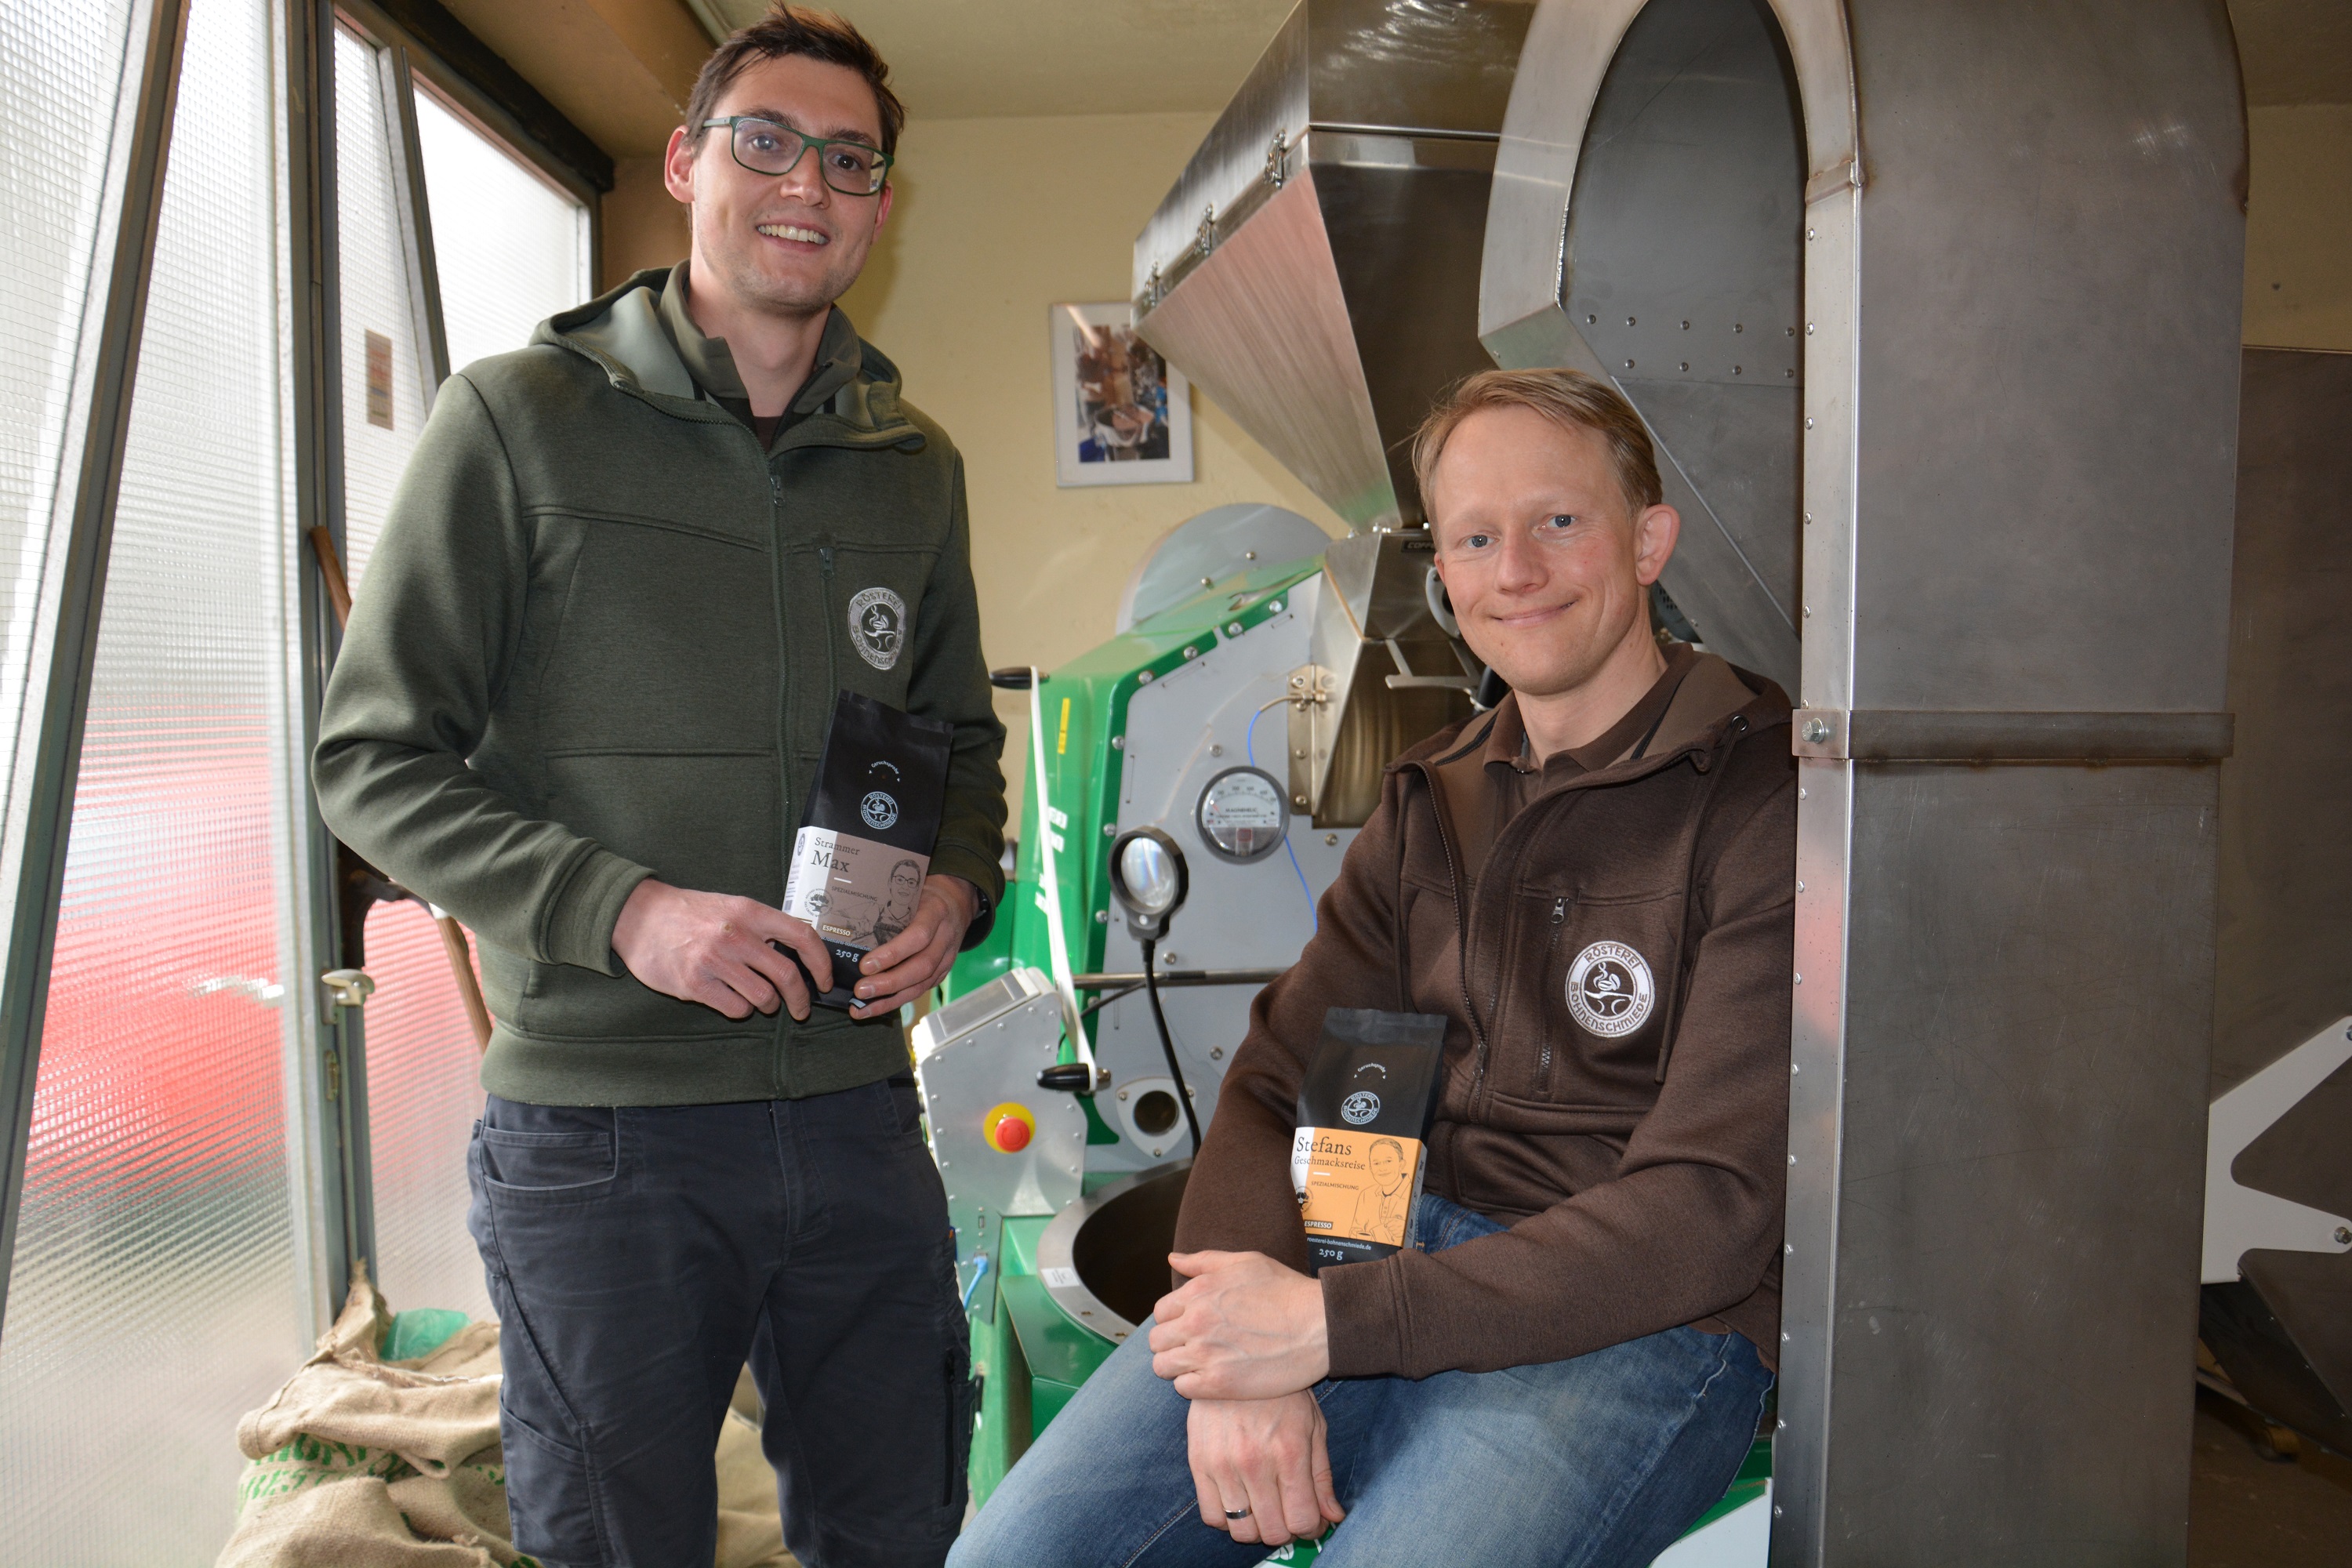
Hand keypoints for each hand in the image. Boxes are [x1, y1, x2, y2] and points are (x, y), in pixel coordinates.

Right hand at [611, 879, 830, 1020]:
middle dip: (800, 999)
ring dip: (767, 1005)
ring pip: (764, 997)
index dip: (821, 963)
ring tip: (759, 1000)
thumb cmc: (689, 913)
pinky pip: (736, 1008)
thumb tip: (797, 955)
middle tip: (800, 1009)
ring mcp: (715, 960)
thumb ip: (761, 927)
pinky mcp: (695, 983)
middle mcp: (736, 935)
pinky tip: (731, 999)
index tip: (825, 981)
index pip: (802, 936)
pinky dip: (740, 1009)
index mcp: (750, 912)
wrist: (639, 916)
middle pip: (787, 975)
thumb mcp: (731, 906)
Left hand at [847, 874, 975, 1019]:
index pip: (918, 936)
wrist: (956, 903)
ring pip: (921, 984)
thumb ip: (891, 905)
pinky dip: (895, 1002)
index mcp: (936, 913)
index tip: (866, 964)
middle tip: (860, 990)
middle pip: (921, 966)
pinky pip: (919, 991)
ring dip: (889, 999)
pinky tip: (874, 1008)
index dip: (893, 953)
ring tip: (861, 1007)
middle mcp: (945, 938)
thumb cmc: (925, 896)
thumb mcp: (913, 892)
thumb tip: (849, 920)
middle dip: (889, 982)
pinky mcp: (941, 973)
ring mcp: (946, 959)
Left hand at [1150, 1251, 1328, 1399]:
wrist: (1319, 1324)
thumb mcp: (1245, 1262)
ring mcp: (1205, 1354)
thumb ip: (1204, 1261)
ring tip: (1200, 1366)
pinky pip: (1183, 1388)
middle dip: (1171, 1344)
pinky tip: (1212, 1379)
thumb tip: (1173, 1259)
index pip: (1160, 1312)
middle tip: (1193, 1348)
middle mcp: (1195, 1323)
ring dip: (1176, 1367)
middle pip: (1156, 1341)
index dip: (1174, 1320)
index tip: (1191, 1327)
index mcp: (1198, 1293)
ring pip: (1163, 1367)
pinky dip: (1192, 1385)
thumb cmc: (1286, 1291)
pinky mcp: (1220, 1384)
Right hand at [1186, 1392, 1342, 1546]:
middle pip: (1272, 1532)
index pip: (1302, 1520)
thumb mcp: (1312, 1426)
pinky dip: (1227, 1519)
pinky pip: (1211, 1516)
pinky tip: (1239, 1500)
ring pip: (1241, 1531)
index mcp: (1288, 1452)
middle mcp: (1254, 1462)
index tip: (1310, 1521)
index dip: (1311, 1528)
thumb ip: (1322, 1476)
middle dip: (1286, 1530)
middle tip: (1287, 1513)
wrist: (1236, 1357)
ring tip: (1263, 1508)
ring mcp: (1223, 1464)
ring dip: (1257, 1528)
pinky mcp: (1198, 1462)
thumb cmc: (1281, 1393)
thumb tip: (1333, 1517)